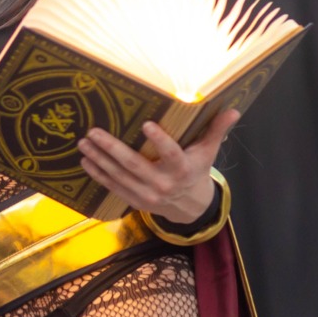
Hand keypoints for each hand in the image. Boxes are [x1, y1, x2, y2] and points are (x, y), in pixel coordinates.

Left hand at [78, 109, 239, 224]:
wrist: (189, 206)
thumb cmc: (196, 170)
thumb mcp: (208, 151)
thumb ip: (216, 130)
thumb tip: (234, 110)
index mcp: (182, 169)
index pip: (172, 153)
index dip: (160, 140)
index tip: (147, 124)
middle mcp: (163, 184)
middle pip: (134, 165)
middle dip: (112, 148)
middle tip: (93, 132)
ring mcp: (147, 195)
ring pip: (119, 176)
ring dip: (99, 160)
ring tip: (83, 143)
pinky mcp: (134, 201)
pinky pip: (113, 187)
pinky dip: (98, 174)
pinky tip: (86, 160)